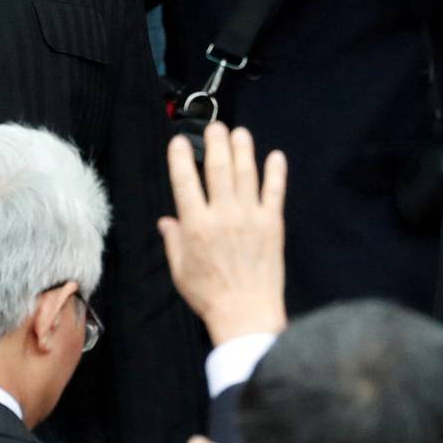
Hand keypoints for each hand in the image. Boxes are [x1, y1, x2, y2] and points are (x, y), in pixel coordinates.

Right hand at [159, 122, 287, 345]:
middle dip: (215, 141)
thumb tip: (166, 222)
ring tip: (239, 133)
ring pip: (246, 173)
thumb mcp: (180, 270)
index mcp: (196, 226)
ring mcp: (250, 218)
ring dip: (243, 149)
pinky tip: (275, 156)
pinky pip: (275, 192)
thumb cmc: (211, 296)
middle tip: (215, 127)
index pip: (184, 180)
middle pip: (218, 167)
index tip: (179, 141)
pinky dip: (276, 172)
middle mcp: (223, 215)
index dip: (180, 156)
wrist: (247, 315)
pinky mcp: (273, 225)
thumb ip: (173, 241)